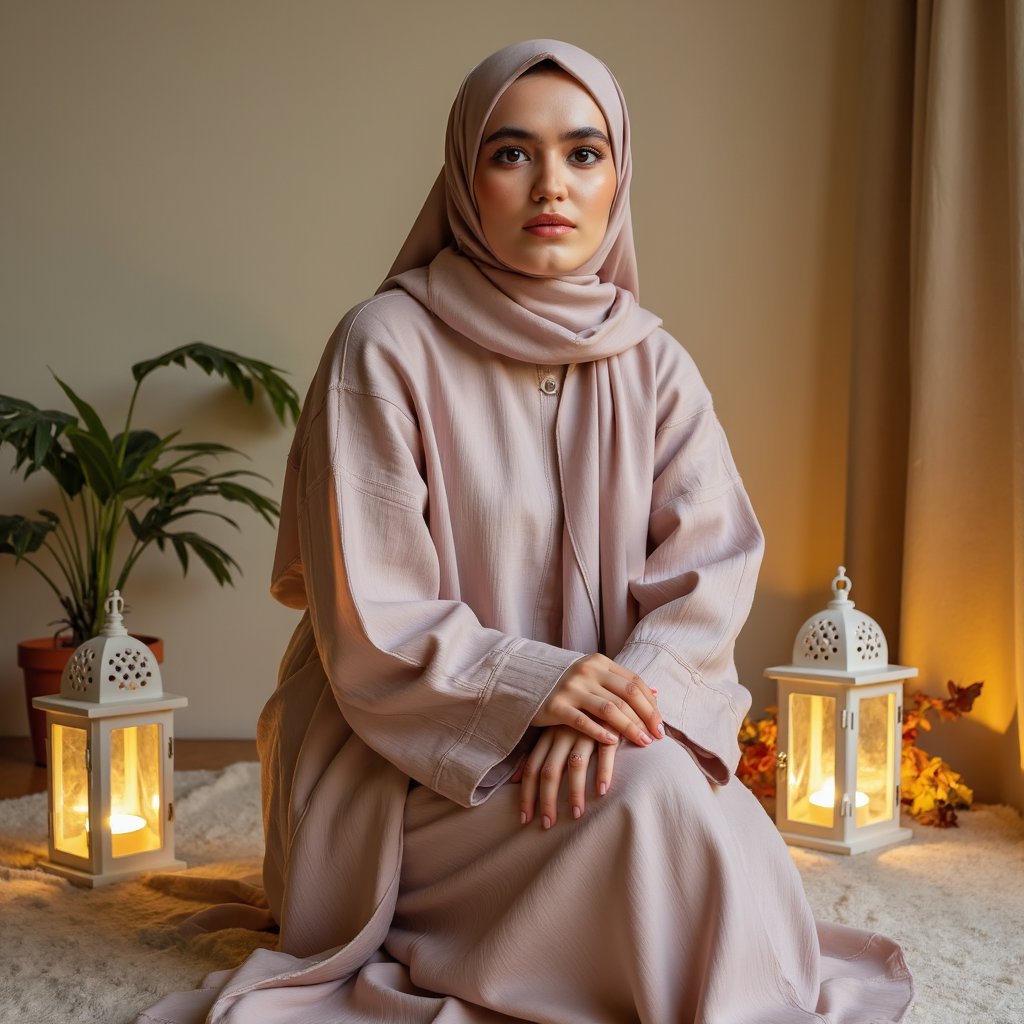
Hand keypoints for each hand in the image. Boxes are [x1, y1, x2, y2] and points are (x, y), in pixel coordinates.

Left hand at [514, 725, 617, 827]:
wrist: (603, 692)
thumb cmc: (575, 717)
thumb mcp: (553, 733)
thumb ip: (537, 754)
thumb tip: (515, 780)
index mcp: (547, 736)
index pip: (532, 768)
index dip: (527, 794)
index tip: (524, 818)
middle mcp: (562, 734)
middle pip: (549, 771)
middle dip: (546, 800)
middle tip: (546, 824)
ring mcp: (584, 732)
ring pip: (574, 765)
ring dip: (574, 793)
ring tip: (576, 815)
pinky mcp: (606, 730)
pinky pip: (603, 753)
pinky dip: (602, 772)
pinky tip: (601, 791)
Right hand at [530, 653, 661, 746]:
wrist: (523, 679)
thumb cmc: (566, 680)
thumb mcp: (593, 674)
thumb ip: (621, 682)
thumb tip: (656, 693)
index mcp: (599, 662)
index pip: (634, 682)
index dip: (651, 704)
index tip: (661, 725)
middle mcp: (586, 672)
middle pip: (626, 695)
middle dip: (645, 718)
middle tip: (657, 737)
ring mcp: (571, 688)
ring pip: (609, 709)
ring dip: (630, 728)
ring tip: (643, 742)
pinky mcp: (556, 706)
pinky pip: (583, 721)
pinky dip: (601, 732)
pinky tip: (614, 743)